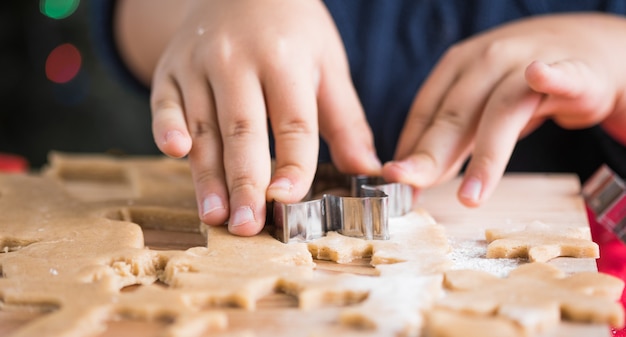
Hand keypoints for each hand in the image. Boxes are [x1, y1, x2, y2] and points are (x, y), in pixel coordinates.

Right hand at [148, 0, 380, 235]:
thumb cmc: (293, 32)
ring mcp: (198, 64)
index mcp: (286, 60)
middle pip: (244, 131)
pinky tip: (173, 154)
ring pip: (203, 127)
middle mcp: (238, 60)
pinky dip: (165, 128)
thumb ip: (346, 120)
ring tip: (215, 217)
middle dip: (246, 183)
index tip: (288, 201)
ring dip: (207, 175)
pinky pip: (164, 104)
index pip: (292, 123)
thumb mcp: (328, 64)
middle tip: (248, 227)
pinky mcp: (170, 70)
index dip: (292, 165)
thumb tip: (367, 170)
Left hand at [382, 13, 625, 206]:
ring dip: (484, 156)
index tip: (396, 184)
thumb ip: (451, 139)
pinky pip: (561, 74)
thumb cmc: (520, 84)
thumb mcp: (478, 107)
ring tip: (468, 196)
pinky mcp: (572, 69)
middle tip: (407, 186)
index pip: (425, 112)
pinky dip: (550, 75)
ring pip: (501, 109)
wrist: (583, 48)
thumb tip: (417, 178)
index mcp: (457, 68)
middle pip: (453, 115)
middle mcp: (486, 61)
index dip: (409, 151)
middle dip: (428, 156)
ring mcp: (528, 62)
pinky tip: (538, 75)